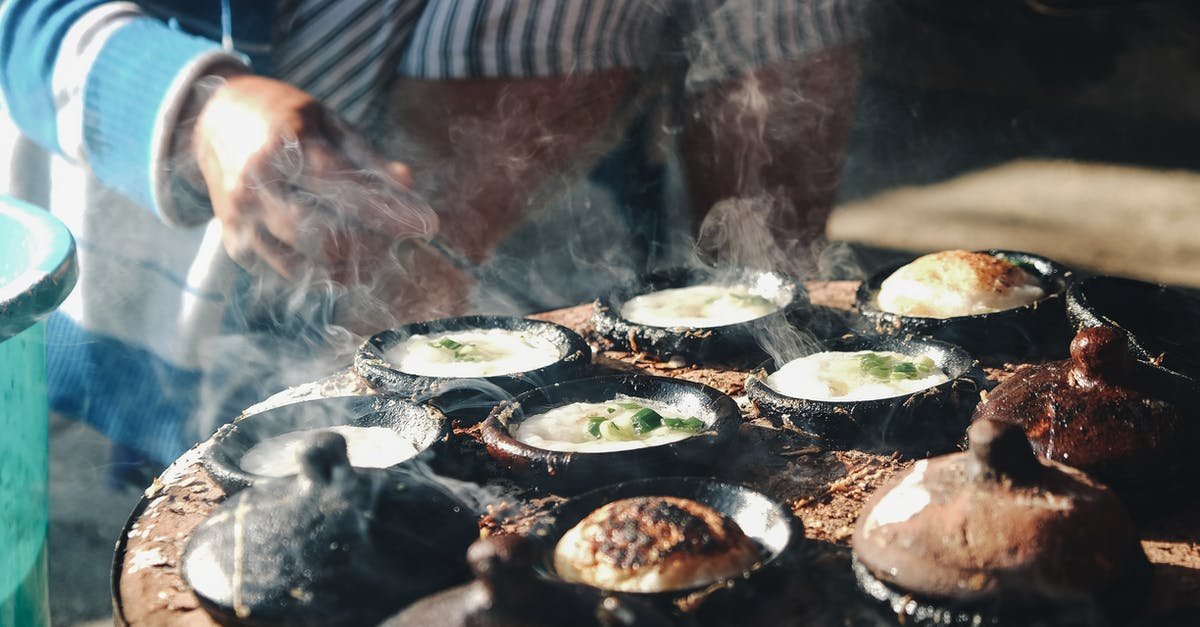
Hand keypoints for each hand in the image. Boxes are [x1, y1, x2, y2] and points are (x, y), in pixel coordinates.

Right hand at [187, 74, 438, 284]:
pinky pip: (289, 272)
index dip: (390, 213)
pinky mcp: (236, 244)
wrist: (213, 122)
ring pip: (309, 262)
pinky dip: (322, 273)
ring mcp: (242, 218)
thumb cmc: (285, 119)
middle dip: (372, 246)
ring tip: (374, 256)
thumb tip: (409, 187)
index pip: (346, 189)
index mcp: (283, 146)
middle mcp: (256, 185)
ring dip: (352, 266)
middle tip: (395, 243)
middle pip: (328, 236)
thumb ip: (368, 159)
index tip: (427, 226)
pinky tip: (342, 263)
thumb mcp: (329, 123)